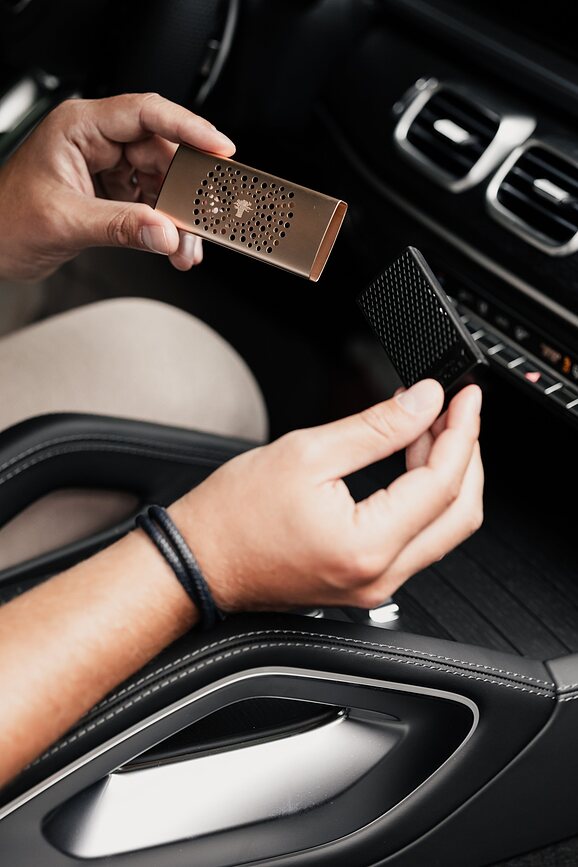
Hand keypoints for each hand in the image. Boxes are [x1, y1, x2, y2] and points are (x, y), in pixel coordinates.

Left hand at [0, 93, 235, 280]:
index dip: (188, 128)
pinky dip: (165, 226)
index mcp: (80, 127)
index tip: (220, 147)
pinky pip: (150, 203)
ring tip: (184, 246)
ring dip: (178, 217)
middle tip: (202, 220)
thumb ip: (120, 227)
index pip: (145, 114)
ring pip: (160, 183)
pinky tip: (172, 245)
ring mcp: (105, 167)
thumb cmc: (6, 218)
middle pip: (161, 153)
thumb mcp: (66, 222)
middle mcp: (96, 142)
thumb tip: (166, 233)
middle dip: (185, 192)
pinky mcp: (110, 193)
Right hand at [170, 379, 483, 611]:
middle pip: (458, 512)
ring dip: (446, 474)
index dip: (461, 432)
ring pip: (443, 527)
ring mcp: (376, 585)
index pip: (441, 483)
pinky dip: (424, 497)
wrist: (198, 561)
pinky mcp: (367, 582)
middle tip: (454, 409)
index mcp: (366, 545)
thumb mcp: (307, 452)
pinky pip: (417, 538)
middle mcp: (380, 576)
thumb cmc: (232, 517)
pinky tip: (411, 460)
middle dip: (464, 453)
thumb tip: (422, 404)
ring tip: (429, 426)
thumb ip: (376, 428)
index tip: (464, 398)